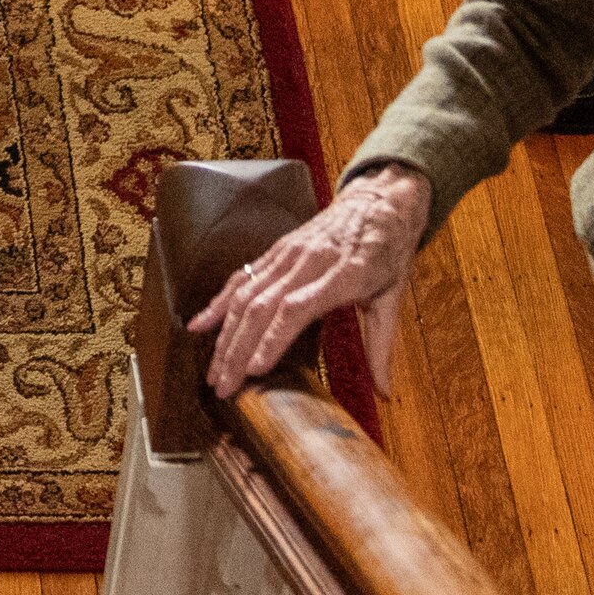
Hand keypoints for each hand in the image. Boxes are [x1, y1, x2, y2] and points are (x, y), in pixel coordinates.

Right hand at [189, 168, 432, 400]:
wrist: (381, 199)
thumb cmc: (390, 250)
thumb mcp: (394, 297)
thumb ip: (382, 347)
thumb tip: (384, 395)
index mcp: (342, 275)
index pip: (297, 309)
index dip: (272, 339)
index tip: (254, 370)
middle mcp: (308, 262)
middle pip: (262, 306)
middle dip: (237, 349)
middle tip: (224, 388)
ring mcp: (288, 253)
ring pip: (246, 295)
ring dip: (225, 335)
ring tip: (214, 371)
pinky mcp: (276, 250)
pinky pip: (242, 277)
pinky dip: (218, 303)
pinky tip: (199, 325)